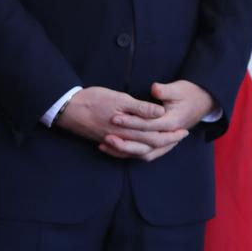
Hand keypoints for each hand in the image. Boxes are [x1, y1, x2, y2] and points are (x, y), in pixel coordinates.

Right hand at [56, 86, 187, 161]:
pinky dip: (135, 151)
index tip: (183, 131)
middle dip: (167, 142)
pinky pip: (124, 152)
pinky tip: (138, 149)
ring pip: (138, 150)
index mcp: (129, 128)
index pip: (156, 134)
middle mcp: (123, 138)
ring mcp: (114, 142)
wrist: (68, 108)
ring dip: (154, 147)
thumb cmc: (93, 99)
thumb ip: (140, 108)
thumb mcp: (119, 98)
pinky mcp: (106, 141)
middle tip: (180, 138)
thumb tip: (160, 112)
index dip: (171, 133)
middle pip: (150, 144)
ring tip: (165, 143)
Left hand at [101, 79, 212, 161]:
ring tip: (105, 145)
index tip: (115, 117)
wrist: (202, 102)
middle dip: (125, 141)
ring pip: (145, 153)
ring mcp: (166, 142)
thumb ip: (165, 90)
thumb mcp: (178, 89)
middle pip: (145, 144)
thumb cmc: (188, 93)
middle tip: (106, 136)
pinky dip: (130, 154)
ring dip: (125, 151)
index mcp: (173, 122)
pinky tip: (114, 149)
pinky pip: (145, 154)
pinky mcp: (161, 144)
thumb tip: (155, 89)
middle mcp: (169, 135)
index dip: (132, 122)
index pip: (149, 125)